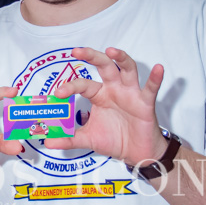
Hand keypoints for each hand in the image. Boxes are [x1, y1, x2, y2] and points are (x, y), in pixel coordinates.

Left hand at [46, 47, 165, 164]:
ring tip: (112, 51)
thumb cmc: (114, 140)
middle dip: (92, 56)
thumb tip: (47, 142)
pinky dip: (156, 79)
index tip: (58, 92)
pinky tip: (158, 68)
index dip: (70, 86)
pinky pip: (151, 89)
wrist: (135, 153)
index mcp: (99, 95)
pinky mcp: (145, 103)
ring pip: (127, 70)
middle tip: (77, 51)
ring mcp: (130, 94)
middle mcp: (114, 89)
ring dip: (121, 58)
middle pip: (104, 66)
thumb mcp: (88, 139)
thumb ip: (68, 139)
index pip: (83, 85)